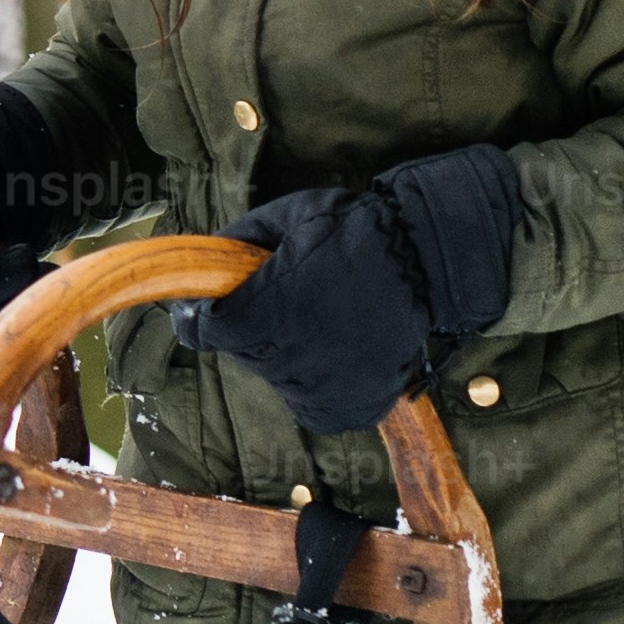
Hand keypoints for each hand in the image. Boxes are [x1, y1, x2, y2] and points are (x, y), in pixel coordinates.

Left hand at [199, 144, 520, 434]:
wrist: (423, 259)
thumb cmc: (353, 230)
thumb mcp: (286, 217)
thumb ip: (236, 241)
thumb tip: (200, 260)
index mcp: (266, 309)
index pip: (205, 331)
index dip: (200, 317)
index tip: (207, 307)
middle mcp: (288, 355)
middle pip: (241, 353)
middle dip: (248, 328)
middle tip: (283, 301)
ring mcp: (320, 386)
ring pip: (276, 378)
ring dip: (284, 355)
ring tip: (319, 321)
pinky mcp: (350, 406)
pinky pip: (311, 407)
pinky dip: (315, 387)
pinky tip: (332, 352)